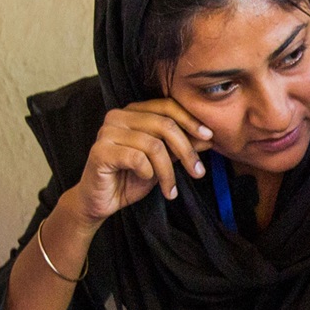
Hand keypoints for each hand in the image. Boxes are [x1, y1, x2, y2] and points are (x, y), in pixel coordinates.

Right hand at [71, 99, 214, 222]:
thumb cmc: (130, 179)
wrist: (101, 202)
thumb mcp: (162, 162)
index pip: (167, 106)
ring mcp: (107, 132)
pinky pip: (136, 158)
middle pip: (163, 125)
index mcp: (133, 112)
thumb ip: (180, 147)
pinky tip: (146, 180)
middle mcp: (118, 116)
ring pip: (153, 145)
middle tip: (198, 172)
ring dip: (168, 171)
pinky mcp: (100, 151)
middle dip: (186, 150)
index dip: (190, 120)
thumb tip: (208, 137)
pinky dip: (148, 172)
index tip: (209, 137)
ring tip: (171, 189)